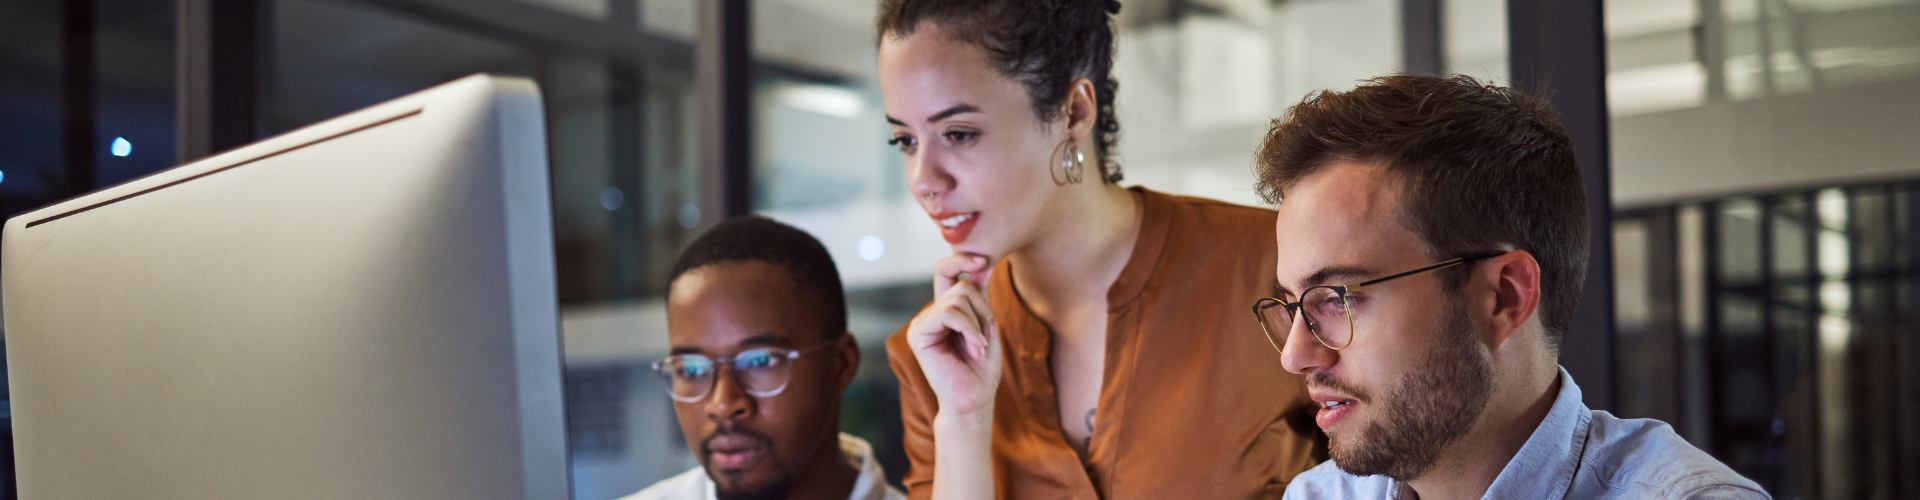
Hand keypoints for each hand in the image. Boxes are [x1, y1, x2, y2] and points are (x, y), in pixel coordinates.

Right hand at [906, 253, 1003, 420]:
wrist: (974, 400)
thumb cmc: (981, 368)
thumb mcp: (986, 323)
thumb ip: (980, 295)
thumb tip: (983, 261)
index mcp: (943, 309)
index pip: (947, 271)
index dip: (963, 259)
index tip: (985, 261)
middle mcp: (929, 314)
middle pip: (961, 285)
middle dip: (984, 309)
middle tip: (987, 337)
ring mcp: (921, 323)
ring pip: (957, 298)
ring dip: (979, 323)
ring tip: (979, 347)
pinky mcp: (918, 334)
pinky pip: (949, 313)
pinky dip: (970, 329)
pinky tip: (975, 348)